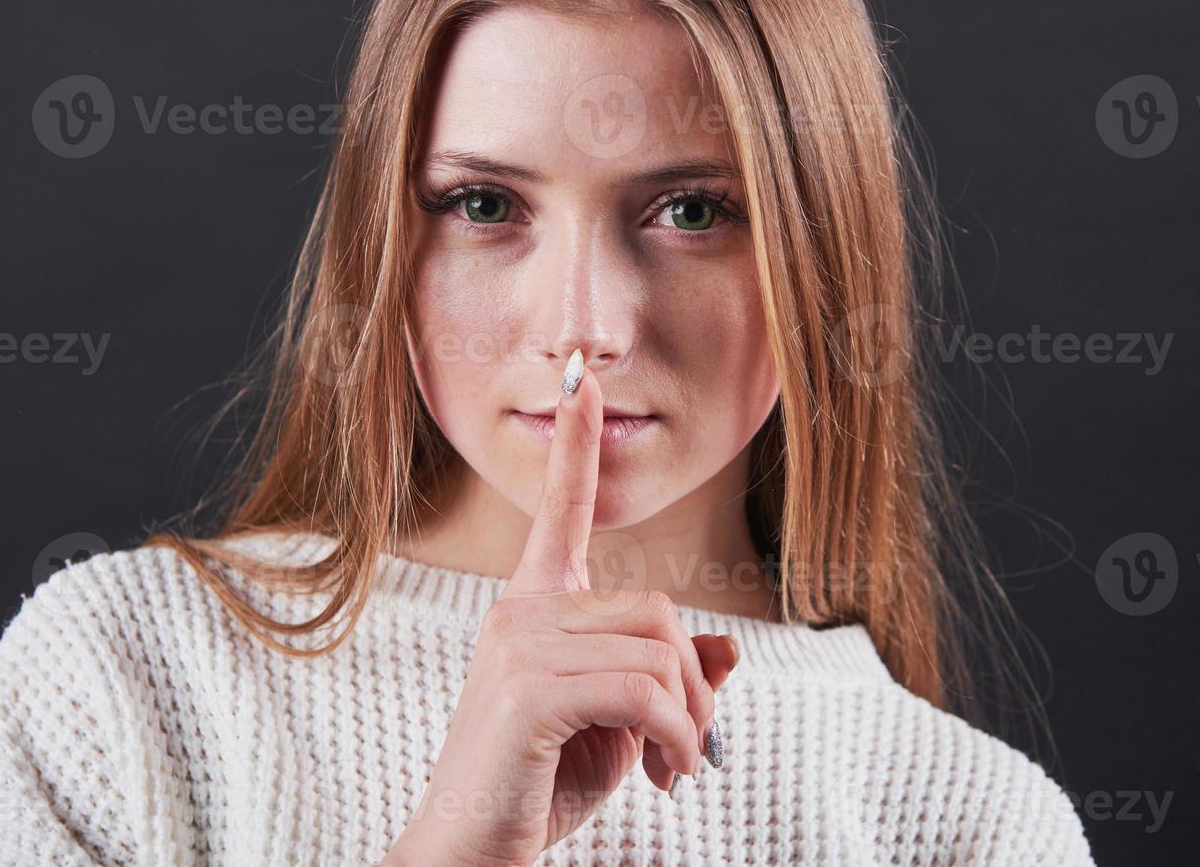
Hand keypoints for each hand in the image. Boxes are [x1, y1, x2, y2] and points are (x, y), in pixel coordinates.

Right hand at [384, 354, 738, 865]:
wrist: (470, 856)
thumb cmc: (539, 788)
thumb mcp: (620, 731)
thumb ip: (665, 683)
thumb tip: (729, 650)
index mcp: (534, 611)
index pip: (560, 514)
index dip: (575, 446)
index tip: (582, 380)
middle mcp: (521, 614)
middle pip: (657, 610)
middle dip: (692, 687)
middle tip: (689, 752)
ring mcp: (519, 645)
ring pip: (657, 649)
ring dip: (687, 721)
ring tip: (673, 768)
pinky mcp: (527, 688)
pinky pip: (642, 689)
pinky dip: (675, 736)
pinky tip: (664, 774)